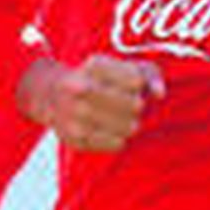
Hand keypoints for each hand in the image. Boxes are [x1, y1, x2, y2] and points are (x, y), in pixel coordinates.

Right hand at [18, 54, 164, 152]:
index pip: (137, 81)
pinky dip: (119, 138)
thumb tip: (159, 94)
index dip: (138, 84)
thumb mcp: (121, 66)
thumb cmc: (96, 79)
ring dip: (130, 123)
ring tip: (119, 117)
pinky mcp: (75, 139)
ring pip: (129, 127)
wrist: (49, 95)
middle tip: (127, 104)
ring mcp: (75, 115)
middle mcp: (79, 88)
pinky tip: (109, 129)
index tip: (129, 84)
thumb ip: (149, 73)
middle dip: (136, 105)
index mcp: (93, 65)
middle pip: (135, 105)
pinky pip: (117, 144)